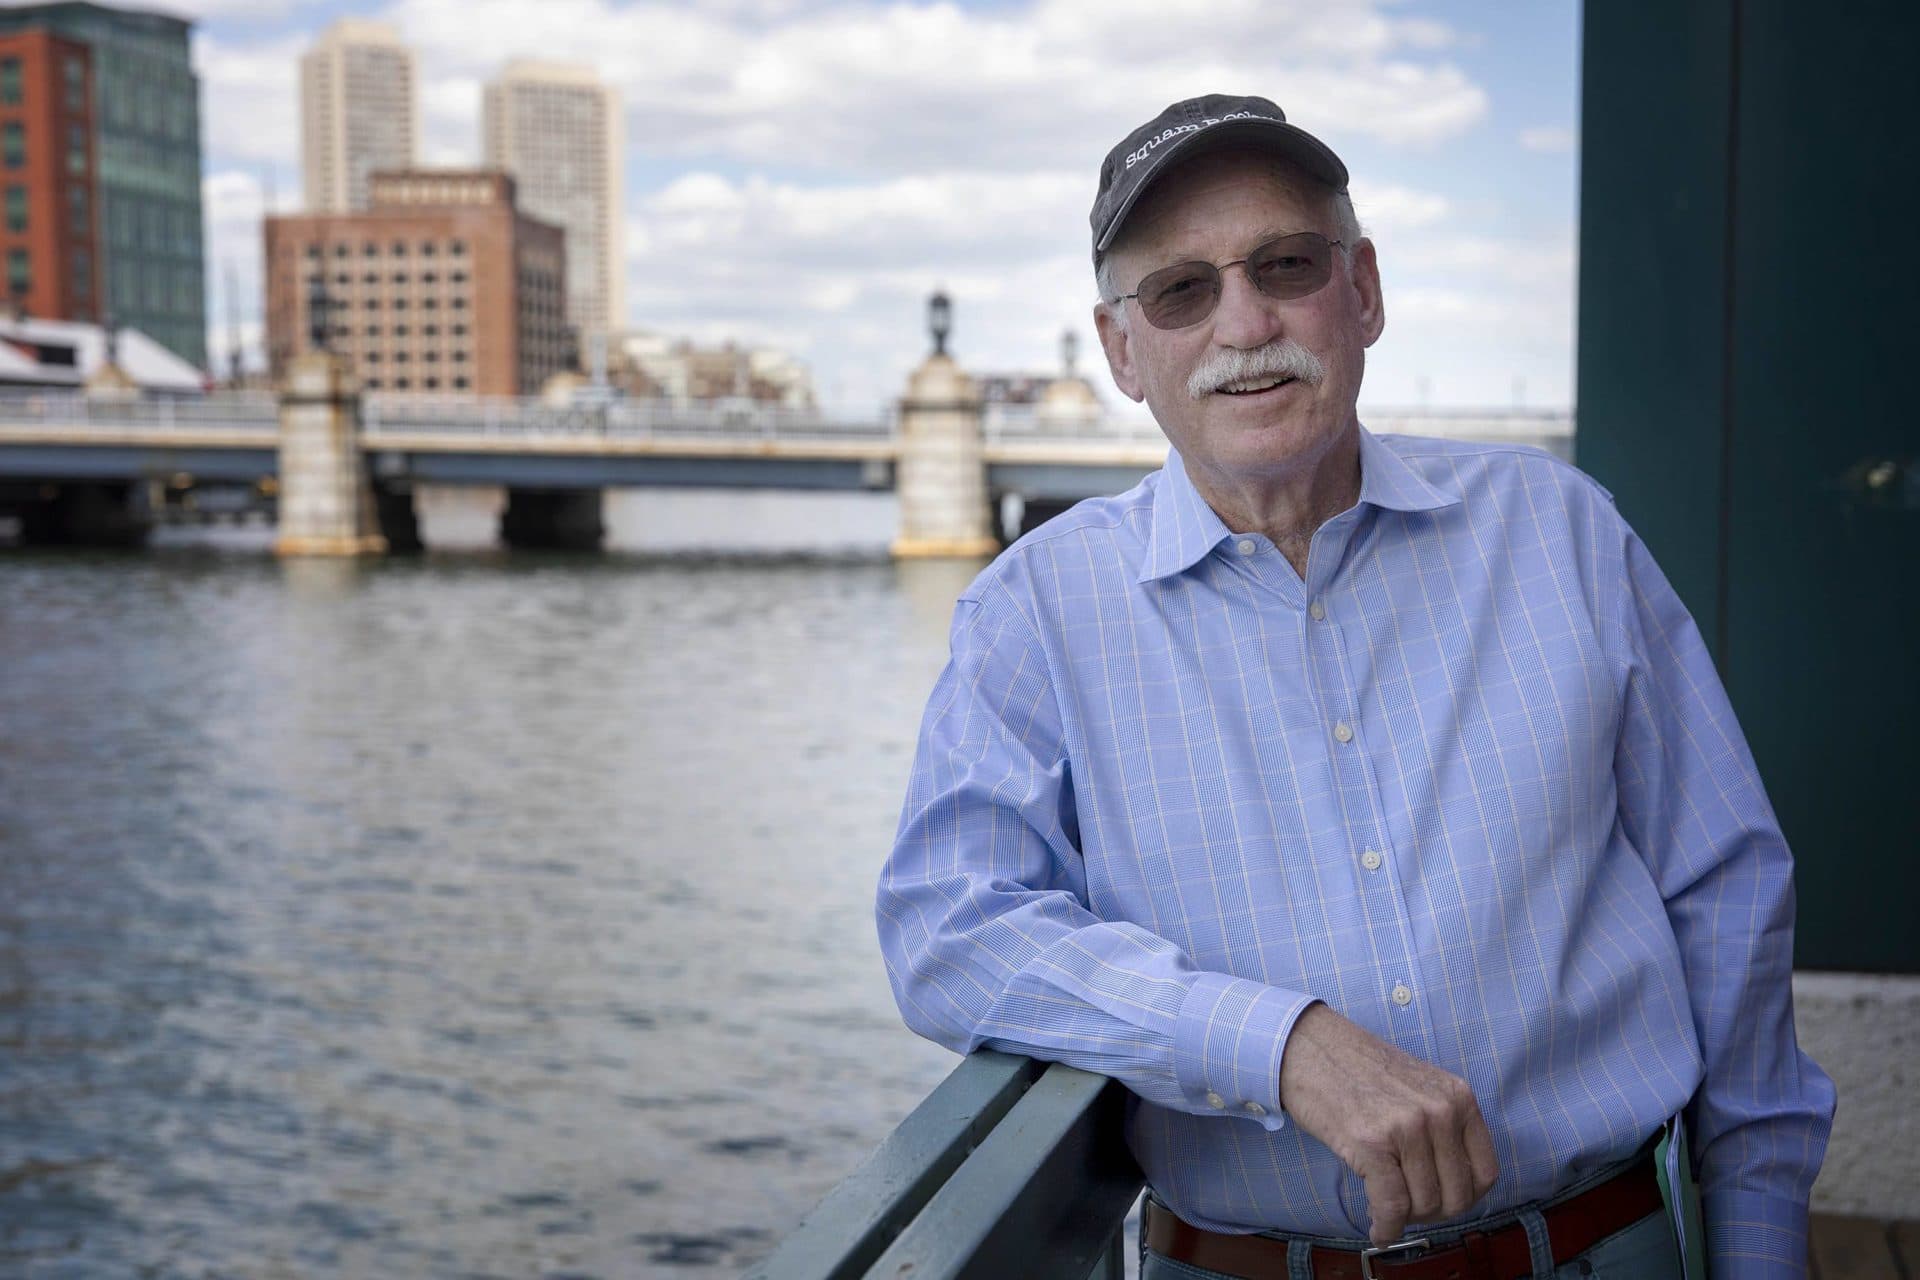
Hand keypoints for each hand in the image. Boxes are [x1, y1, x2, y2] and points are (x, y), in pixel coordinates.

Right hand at [1277, 1003, 1499, 1246]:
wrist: (1310, 1047)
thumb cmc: (1359, 1071)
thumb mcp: (1420, 1088)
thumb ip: (1443, 1127)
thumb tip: (1449, 1188)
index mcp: (1458, 1098)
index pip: (1485, 1174)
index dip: (1464, 1198)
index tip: (1441, 1202)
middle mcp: (1440, 1111)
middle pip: (1456, 1196)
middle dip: (1431, 1214)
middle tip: (1408, 1208)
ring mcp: (1407, 1127)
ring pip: (1424, 1204)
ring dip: (1404, 1219)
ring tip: (1385, 1207)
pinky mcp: (1371, 1143)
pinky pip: (1391, 1205)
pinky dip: (1386, 1227)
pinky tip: (1378, 1230)